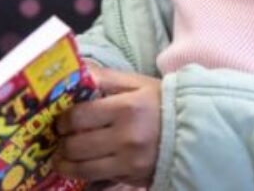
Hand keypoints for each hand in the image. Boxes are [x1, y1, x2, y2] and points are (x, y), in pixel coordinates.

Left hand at [55, 67, 161, 185]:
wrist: (195, 129)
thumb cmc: (161, 102)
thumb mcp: (136, 82)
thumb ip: (104, 77)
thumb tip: (76, 74)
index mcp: (126, 108)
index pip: (79, 117)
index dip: (63, 120)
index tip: (60, 121)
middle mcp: (127, 137)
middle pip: (77, 146)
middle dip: (61, 144)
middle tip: (59, 140)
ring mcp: (130, 161)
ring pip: (85, 169)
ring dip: (66, 165)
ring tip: (61, 160)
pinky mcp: (134, 178)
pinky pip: (100, 181)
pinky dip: (86, 177)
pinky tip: (81, 169)